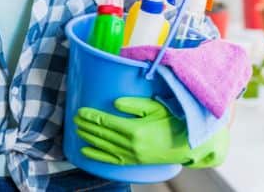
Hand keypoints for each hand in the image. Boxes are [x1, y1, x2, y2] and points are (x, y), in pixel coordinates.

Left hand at [73, 97, 228, 166]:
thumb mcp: (156, 108)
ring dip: (89, 138)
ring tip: (77, 130)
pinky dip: (97, 156)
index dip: (92, 117)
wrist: (188, 144)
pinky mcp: (135, 161)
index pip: (106, 122)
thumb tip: (115, 102)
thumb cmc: (174, 121)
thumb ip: (134, 104)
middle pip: (102, 134)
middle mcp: (131, 144)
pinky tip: (87, 151)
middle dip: (86, 126)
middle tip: (74, 118)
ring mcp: (132, 155)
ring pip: (104, 146)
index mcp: (135, 129)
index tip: (80, 111)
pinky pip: (112, 159)